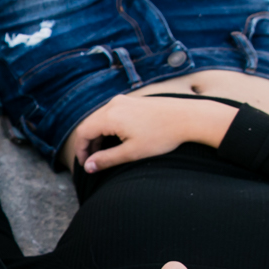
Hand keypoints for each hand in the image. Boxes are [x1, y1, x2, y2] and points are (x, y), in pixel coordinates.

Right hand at [71, 93, 237, 172]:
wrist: (188, 118)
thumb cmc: (162, 136)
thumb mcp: (132, 152)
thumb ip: (107, 159)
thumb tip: (88, 167)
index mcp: (110, 116)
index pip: (83, 133)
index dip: (80, 151)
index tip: (85, 165)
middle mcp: (113, 104)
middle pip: (90, 125)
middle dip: (88, 144)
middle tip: (93, 162)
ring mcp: (123, 101)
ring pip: (100, 119)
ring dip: (98, 136)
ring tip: (104, 153)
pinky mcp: (132, 101)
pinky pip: (111, 114)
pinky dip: (107, 128)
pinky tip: (116, 140)